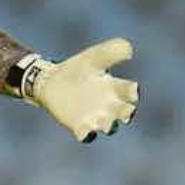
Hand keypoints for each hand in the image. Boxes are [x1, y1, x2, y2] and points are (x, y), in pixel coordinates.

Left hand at [18, 38, 138, 142]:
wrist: (52, 81)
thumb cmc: (77, 68)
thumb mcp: (93, 57)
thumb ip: (110, 52)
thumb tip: (129, 49)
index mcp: (115, 88)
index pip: (130, 92)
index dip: (132, 92)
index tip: (131, 89)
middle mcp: (110, 106)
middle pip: (124, 113)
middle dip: (126, 113)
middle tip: (125, 112)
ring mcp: (96, 117)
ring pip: (109, 127)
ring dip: (109, 126)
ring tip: (106, 124)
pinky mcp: (80, 126)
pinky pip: (87, 135)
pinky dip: (87, 135)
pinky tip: (84, 131)